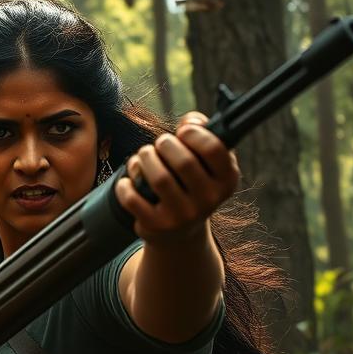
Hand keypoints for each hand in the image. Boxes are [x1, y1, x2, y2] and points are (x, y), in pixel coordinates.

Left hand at [114, 112, 238, 244]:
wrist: (179, 232)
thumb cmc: (190, 184)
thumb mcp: (206, 162)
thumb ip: (203, 132)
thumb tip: (192, 121)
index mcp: (226, 180)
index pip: (214, 149)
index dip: (194, 133)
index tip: (183, 131)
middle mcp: (208, 200)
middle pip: (183, 161)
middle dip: (164, 144)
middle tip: (160, 145)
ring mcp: (182, 216)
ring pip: (159, 177)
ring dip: (145, 159)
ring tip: (144, 157)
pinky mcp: (157, 225)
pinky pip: (134, 198)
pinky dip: (126, 185)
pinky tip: (129, 181)